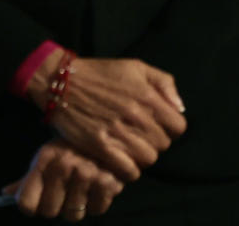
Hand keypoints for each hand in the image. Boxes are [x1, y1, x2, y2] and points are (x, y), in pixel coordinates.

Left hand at [4, 139, 123, 218]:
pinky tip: (95, 188)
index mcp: (44, 158)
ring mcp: (86, 174)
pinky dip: (96, 204)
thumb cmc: (72, 150)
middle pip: (49, 211)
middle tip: (62, 193)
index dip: (29, 207)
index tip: (34, 204)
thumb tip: (5, 194)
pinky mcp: (108, 183)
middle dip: (54, 206)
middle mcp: (63, 166)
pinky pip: (95, 211)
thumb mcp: (47, 157)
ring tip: (80, 188)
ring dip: (76, 206)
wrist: (107, 136)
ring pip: (73, 215)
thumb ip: (28, 179)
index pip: (26, 201)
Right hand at [29, 53, 185, 181]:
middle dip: (153, 141)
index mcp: (147, 96)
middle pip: (163, 145)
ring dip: (140, 156)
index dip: (169, 129)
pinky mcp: (99, 144)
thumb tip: (180, 108)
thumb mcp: (134, 66)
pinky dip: (128, 170)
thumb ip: (164, 82)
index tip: (155, 126)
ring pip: (148, 159)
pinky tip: (120, 160)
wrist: (58, 80)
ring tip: (128, 147)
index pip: (178, 127)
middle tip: (137, 135)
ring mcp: (117, 130)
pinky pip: (129, 170)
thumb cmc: (99, 74)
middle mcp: (135, 114)